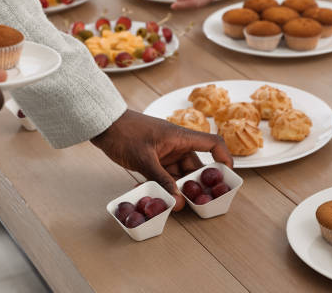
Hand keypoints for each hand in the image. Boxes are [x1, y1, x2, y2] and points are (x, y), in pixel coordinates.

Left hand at [91, 109, 232, 210]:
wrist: (103, 125)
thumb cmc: (125, 133)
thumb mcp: (144, 159)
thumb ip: (161, 180)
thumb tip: (178, 201)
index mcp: (181, 137)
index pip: (212, 143)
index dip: (224, 158)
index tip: (228, 177)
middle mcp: (177, 145)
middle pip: (196, 166)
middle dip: (198, 184)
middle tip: (198, 202)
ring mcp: (166, 153)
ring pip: (180, 174)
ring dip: (179, 189)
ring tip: (179, 205)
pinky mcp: (154, 160)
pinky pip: (165, 176)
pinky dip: (165, 187)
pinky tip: (160, 199)